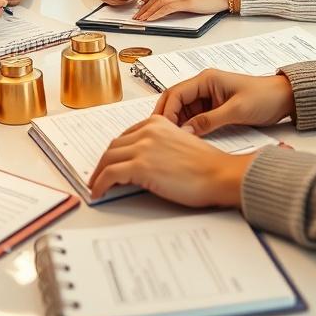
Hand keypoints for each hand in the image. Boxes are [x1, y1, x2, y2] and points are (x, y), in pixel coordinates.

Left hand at [88, 116, 254, 205]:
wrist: (219, 174)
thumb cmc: (207, 165)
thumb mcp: (179, 144)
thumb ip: (160, 146)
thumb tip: (145, 162)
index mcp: (157, 123)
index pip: (126, 136)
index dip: (116, 151)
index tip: (111, 161)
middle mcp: (147, 131)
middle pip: (114, 146)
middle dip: (105, 162)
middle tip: (100, 175)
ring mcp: (142, 147)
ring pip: (108, 159)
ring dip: (99, 174)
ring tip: (96, 185)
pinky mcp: (139, 166)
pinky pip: (109, 175)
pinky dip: (100, 184)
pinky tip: (98, 192)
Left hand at [133, 0, 225, 20]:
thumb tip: (164, 4)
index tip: (140, 7)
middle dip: (143, 6)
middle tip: (136, 15)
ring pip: (158, 1)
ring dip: (147, 11)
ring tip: (141, 19)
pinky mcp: (186, 0)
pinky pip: (166, 7)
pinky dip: (156, 14)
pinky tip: (151, 19)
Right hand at [154, 69, 294, 134]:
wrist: (284, 98)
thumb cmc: (264, 97)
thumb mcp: (235, 110)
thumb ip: (209, 121)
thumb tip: (186, 132)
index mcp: (206, 79)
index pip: (176, 93)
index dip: (166, 111)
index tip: (162, 128)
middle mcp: (204, 86)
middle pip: (175, 101)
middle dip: (166, 117)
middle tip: (159, 135)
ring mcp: (208, 97)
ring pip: (183, 110)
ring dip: (176, 123)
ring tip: (170, 140)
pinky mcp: (213, 108)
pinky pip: (194, 117)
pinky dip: (188, 127)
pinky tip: (185, 138)